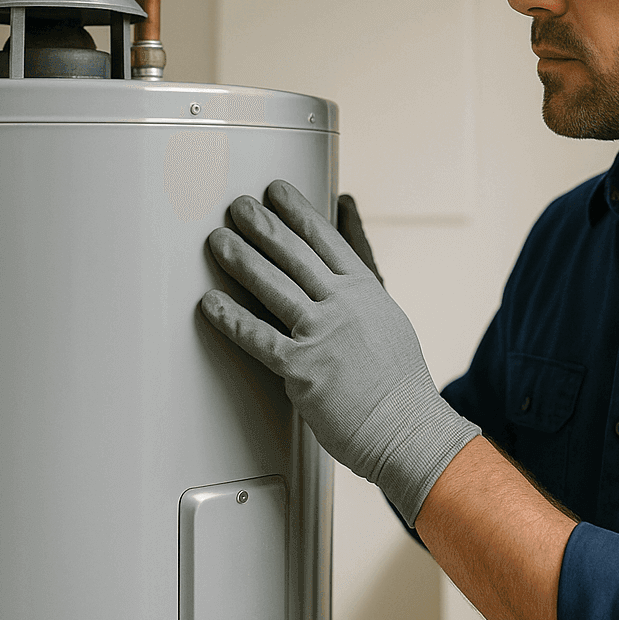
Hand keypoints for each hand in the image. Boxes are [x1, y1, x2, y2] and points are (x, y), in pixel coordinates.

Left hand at [200, 180, 478, 524]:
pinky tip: (211, 303)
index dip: (299, 211)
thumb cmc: (398, 383)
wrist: (407, 429)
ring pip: (274, 286)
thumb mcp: (388, 318)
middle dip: (263, 225)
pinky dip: (231, 318)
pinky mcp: (303, 370)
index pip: (328, 240)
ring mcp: (324, 335)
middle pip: (296, 254)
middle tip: (238, 205)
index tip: (277, 190)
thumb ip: (363, 280)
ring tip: (219, 240)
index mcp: (367, 291)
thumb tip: (352, 245)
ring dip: (242, 259)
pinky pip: (258, 338)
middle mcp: (345, 305)